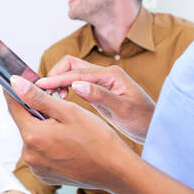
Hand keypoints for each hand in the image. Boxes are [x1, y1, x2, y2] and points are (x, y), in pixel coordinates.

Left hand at [3, 75, 137, 191]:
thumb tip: (14, 82)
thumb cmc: (97, 139)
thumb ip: (38, 97)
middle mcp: (29, 155)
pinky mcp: (44, 175)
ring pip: (34, 139)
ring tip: (68, 131)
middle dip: (37, 114)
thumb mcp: (68, 111)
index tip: (20, 84)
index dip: (16, 93)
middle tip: (60, 110)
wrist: (115, 170)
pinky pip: (41, 154)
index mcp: (33, 136)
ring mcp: (36, 168)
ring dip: (44, 131)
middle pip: (25, 124)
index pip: (13, 107)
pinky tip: (67, 145)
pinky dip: (49, 146)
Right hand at [38, 55, 154, 143]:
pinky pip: (75, 83)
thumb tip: (77, 85)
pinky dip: (64, 88)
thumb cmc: (143, 120)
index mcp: (111, 75)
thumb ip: (101, 96)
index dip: (56, 79)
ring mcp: (101, 81)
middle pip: (71, 65)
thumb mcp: (123, 110)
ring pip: (72, 73)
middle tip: (43, 94)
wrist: (154, 128)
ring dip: (58, 82)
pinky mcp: (98, 90)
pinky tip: (60, 101)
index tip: (40, 87)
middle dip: (54, 76)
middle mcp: (105, 74)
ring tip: (50, 99)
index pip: (76, 72)